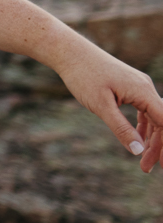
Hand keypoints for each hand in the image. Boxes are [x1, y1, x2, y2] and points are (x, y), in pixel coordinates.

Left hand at [53, 40, 162, 172]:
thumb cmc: (83, 76)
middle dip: (157, 146)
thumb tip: (138, 151)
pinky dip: (143, 126)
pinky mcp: (129, 87)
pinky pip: (144, 110)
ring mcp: (139, 87)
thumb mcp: (101, 106)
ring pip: (154, 117)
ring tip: (143, 160)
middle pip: (162, 122)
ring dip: (150, 138)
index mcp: (143, 92)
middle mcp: (146, 88)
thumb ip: (121, 128)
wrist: (70, 52)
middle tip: (147, 169)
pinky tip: (139, 139)